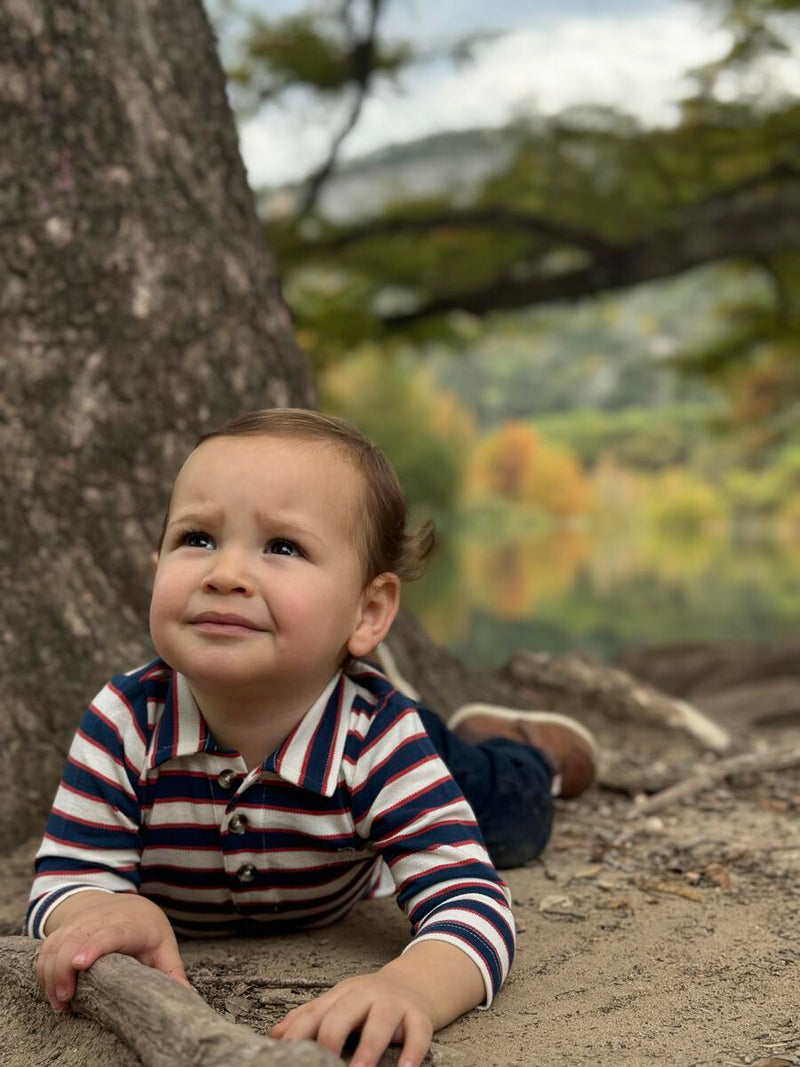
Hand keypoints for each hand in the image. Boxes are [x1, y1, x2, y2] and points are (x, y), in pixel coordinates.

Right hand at [36, 891, 190, 1011]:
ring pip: (57, 943)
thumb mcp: (163, 945)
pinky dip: (43, 968)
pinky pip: (47, 947)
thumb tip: (186, 996)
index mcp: (129, 924)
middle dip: (64, 969)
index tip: (81, 964)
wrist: (127, 904)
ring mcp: (80, 922)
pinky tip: (50, 990)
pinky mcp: (65, 929)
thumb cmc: (146, 928)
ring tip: (58, 1002)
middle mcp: (101, 919)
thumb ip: (171, 971)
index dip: (94, 946)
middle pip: (75, 939)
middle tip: (65, 1000)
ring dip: (51, 973)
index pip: (109, 932)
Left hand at [270, 970, 434, 1066]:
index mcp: (341, 995)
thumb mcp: (337, 1003)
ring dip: (369, 1048)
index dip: (299, 1033)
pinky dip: (413, 1052)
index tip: (287, 1055)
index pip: (315, 1012)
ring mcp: (393, 1004)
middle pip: (345, 1011)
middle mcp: (366, 995)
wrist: (415, 982)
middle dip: (332, 1037)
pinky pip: (418, 1033)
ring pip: (381, 1021)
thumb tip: (273, 1036)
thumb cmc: (368, 1002)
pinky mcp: (418, 1016)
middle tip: (325, 1063)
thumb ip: (308, 1018)